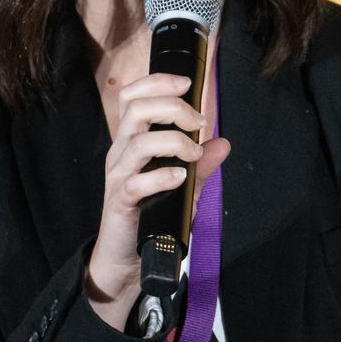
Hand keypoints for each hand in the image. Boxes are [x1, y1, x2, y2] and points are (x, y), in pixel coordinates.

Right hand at [85, 72, 228, 329]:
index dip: (156, 83)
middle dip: (172, 108)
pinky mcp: (119, 202)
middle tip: (199, 123)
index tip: (187, 84)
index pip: (133, 97)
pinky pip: (136, 182)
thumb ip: (201, 166)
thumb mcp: (182, 187)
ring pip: (138, 142)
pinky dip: (162, 176)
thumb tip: (223, 143)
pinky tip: (180, 178)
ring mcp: (117, 177)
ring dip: (174, 142)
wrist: (126, 258)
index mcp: (131, 141)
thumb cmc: (151, 216)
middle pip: (136, 110)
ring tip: (194, 155)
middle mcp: (120, 153)